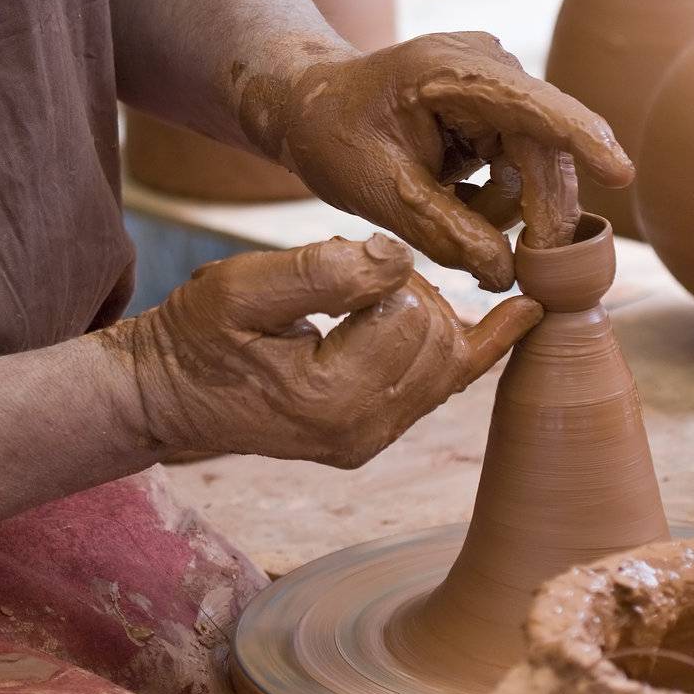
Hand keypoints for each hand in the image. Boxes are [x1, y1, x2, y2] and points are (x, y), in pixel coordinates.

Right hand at [105, 235, 540, 469]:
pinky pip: (445, 386)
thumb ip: (322, 270)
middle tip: (356, 272)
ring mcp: (372, 439)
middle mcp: (363, 432)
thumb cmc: (197, 335)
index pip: (410, 315)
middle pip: (441, 341)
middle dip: (415, 291)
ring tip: (377, 288)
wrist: (168, 394)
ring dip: (431, 311)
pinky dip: (484, 345)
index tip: (341, 263)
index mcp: (330, 398)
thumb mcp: (241, 288)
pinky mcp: (374, 432)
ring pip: (449, 363)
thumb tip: (397, 255)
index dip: (385, 273)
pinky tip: (524, 313)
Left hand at [236, 31, 632, 291]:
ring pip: (539, 162)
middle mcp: (486, 66)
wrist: (311, 106)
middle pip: (545, 147)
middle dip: (540, 213)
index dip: (579, 139)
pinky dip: (497, 197)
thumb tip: (507, 274)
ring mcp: (498, 84)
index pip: (530, 104)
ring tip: (448, 215)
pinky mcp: (500, 107)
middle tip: (526, 271)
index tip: (620, 173)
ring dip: (508, 208)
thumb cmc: (333, 137)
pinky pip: (522, 164)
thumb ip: (443, 232)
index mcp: (450, 71)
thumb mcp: (378, 193)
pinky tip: (453, 198)